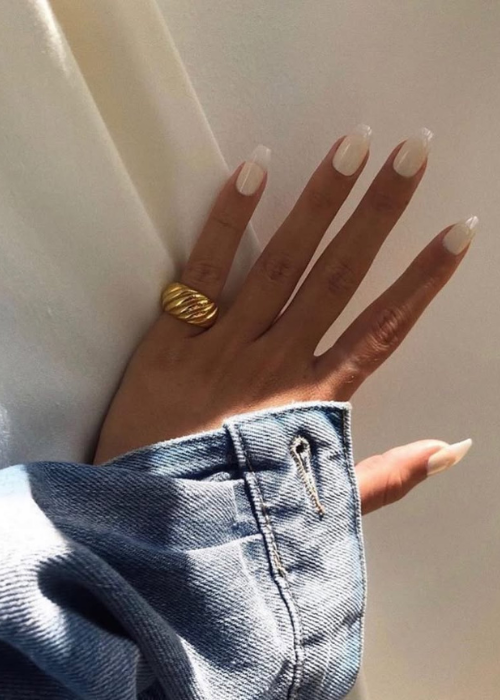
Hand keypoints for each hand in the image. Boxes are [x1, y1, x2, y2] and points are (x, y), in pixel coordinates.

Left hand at [92, 127, 474, 513]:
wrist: (154, 533)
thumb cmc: (237, 514)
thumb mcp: (321, 506)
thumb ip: (389, 477)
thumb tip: (454, 449)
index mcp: (315, 400)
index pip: (383, 327)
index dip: (423, 280)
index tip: (456, 233)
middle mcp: (278, 361)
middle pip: (339, 275)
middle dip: (380, 213)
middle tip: (412, 153)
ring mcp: (225, 346)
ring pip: (283, 261)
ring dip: (322, 201)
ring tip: (354, 145)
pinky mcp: (172, 340)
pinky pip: (204, 270)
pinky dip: (230, 220)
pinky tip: (256, 170)